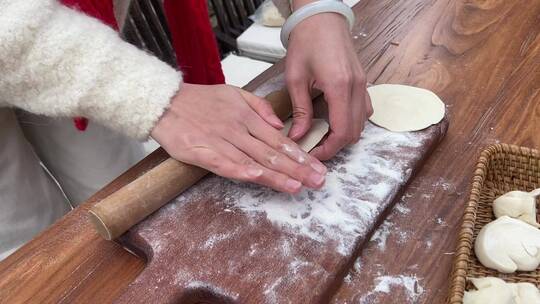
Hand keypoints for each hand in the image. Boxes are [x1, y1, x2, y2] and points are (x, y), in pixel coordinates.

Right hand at [151, 84, 326, 192]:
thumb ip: (259, 107)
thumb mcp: (234, 92)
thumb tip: (281, 124)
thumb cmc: (200, 100)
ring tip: (298, 186)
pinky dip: (241, 171)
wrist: (164, 101)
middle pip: (272, 152)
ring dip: (277, 175)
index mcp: (247, 116)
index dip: (299, 155)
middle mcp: (238, 129)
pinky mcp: (201, 151)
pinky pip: (224, 163)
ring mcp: (220, 141)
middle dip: (298, 168)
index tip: (318, 167)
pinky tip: (258, 179)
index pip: (279, 140)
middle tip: (318, 181)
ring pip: (253, 159)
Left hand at [285, 12, 372, 159]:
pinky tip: (334, 121)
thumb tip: (297, 136)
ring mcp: (363, 85)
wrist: (321, 19)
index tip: (312, 154)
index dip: (328, 149)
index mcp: (339, 87)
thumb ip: (300, 110)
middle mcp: (356, 88)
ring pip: (361, 124)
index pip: (341, 131)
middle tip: (315, 149)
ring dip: (344, 135)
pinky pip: (364, 111)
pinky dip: (352, 122)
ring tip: (322, 137)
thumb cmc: (306, 43)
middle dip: (335, 146)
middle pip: (354, 132)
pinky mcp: (363, 82)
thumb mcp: (295, 78)